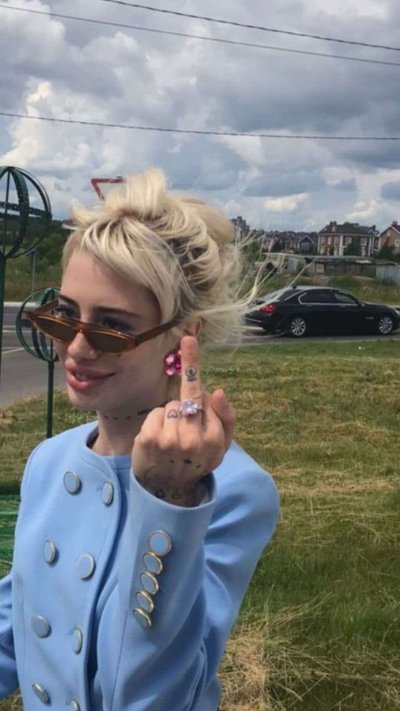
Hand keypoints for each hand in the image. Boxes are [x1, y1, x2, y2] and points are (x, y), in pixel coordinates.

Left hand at [132, 336, 235, 505]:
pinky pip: (155, 413)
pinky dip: (156, 422)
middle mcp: (193, 439)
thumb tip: (218, 391)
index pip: (203, 394)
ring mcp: (169, 439)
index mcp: (214, 438)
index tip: (187, 338)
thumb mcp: (222, 446)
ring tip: (172, 439)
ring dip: (171, 417)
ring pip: (170, 406)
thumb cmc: (198, 460)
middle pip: (186, 398)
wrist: (169, 491)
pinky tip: (159, 441)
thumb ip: (227, 418)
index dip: (193, 364)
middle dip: (184, 406)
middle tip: (182, 423)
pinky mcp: (149, 439)